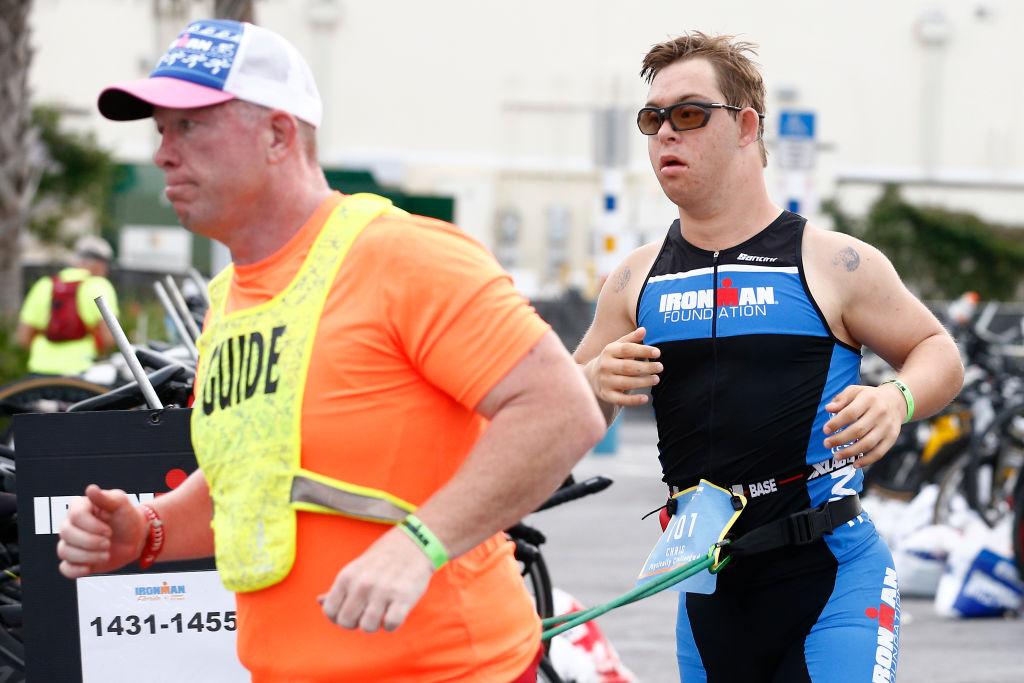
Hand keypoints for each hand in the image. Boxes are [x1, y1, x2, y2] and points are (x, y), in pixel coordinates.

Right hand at [58, 485, 147, 578]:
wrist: (135, 537)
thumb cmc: (127, 517)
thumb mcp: (121, 504)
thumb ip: (106, 498)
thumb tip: (90, 489)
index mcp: (80, 508)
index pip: (75, 516)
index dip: (91, 526)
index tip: (109, 531)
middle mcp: (70, 524)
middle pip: (66, 534)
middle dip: (89, 541)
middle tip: (108, 543)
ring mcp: (71, 543)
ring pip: (64, 551)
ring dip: (87, 556)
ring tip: (107, 554)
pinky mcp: (75, 560)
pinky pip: (65, 568)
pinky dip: (75, 570)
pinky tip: (89, 568)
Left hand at [318, 527, 433, 632]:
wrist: (413, 544)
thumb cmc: (380, 560)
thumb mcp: (355, 570)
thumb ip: (338, 589)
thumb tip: (319, 601)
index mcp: (347, 577)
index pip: (330, 612)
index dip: (339, 617)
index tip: (352, 611)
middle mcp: (362, 584)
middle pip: (346, 623)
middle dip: (357, 622)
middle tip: (368, 611)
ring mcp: (383, 591)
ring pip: (368, 627)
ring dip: (376, 623)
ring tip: (382, 610)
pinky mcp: (403, 597)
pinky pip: (390, 625)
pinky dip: (393, 623)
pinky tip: (395, 611)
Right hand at [586, 327, 662, 406]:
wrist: (590, 377)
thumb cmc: (611, 359)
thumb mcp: (618, 347)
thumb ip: (631, 339)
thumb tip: (644, 329)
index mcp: (608, 351)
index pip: (627, 349)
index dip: (643, 350)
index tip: (657, 353)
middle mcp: (605, 366)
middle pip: (628, 367)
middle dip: (646, 367)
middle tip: (660, 367)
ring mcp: (605, 381)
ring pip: (626, 383)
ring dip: (643, 382)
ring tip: (656, 379)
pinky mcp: (606, 395)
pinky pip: (621, 399)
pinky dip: (633, 400)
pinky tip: (645, 398)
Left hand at [823, 384, 905, 467]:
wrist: (896, 401)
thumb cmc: (869, 397)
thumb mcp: (855, 391)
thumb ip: (841, 399)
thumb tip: (828, 408)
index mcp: (869, 399)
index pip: (850, 413)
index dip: (836, 423)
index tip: (825, 430)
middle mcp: (880, 413)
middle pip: (858, 430)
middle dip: (840, 439)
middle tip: (827, 444)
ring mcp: (887, 427)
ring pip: (868, 444)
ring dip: (851, 452)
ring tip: (837, 456)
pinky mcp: (892, 438)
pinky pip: (879, 452)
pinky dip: (867, 460)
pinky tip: (855, 464)